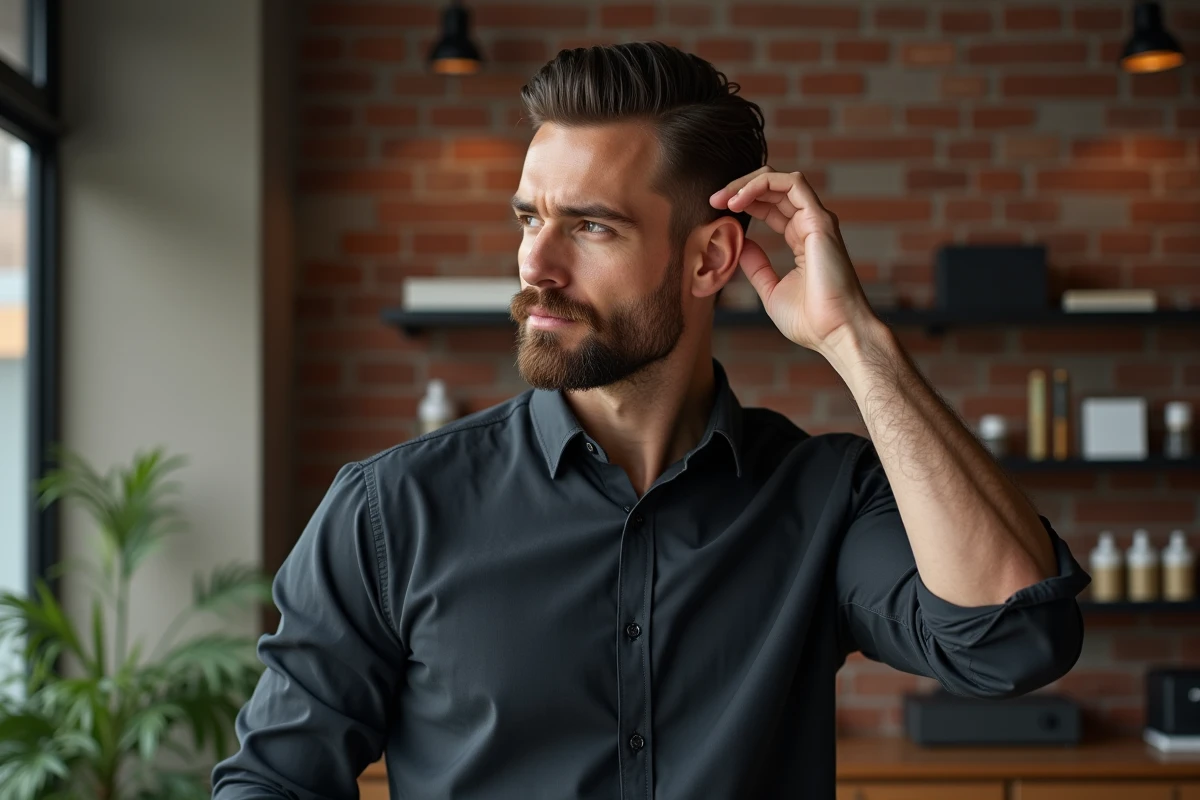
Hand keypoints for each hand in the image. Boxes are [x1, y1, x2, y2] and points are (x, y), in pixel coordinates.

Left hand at [710, 167, 878, 353]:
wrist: (835, 333)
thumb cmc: (810, 320)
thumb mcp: (771, 289)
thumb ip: (757, 266)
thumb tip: (740, 245)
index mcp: (801, 238)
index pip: (772, 205)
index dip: (744, 202)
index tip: (716, 210)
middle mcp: (810, 224)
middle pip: (774, 188)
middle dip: (740, 188)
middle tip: (713, 200)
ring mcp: (817, 220)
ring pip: (782, 180)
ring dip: (748, 183)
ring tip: (724, 198)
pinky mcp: (820, 220)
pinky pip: (792, 185)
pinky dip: (762, 185)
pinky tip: (739, 200)